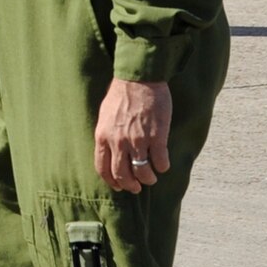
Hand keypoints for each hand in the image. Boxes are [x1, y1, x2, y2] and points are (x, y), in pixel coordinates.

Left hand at [94, 78, 170, 192]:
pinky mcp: (157, 136)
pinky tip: (163, 165)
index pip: (103, 168)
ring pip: (142, 171)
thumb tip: (110, 149)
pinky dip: (162, 166)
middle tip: (136, 187)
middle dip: (130, 185)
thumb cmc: (121, 93)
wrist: (139, 78)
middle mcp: (118, 142)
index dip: (111, 181)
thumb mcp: (104, 115)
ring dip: (147, 178)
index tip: (119, 186)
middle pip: (122, 174)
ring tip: (151, 178)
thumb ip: (107, 134)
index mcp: (103, 137)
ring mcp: (138, 140)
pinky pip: (160, 160)